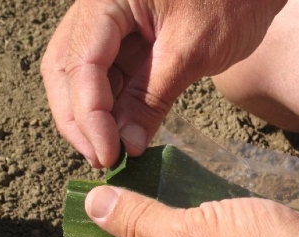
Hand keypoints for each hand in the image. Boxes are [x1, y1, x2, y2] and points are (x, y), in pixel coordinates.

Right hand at [41, 0, 286, 166]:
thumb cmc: (231, 3)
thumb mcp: (190, 52)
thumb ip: (151, 98)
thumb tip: (126, 147)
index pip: (81, 62)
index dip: (90, 115)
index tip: (107, 155)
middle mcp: (99, 9)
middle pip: (67, 70)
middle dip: (80, 119)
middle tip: (101, 160)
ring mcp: (111, 27)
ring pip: (82, 78)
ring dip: (94, 119)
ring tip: (111, 154)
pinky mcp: (127, 43)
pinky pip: (109, 80)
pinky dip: (113, 109)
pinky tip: (121, 135)